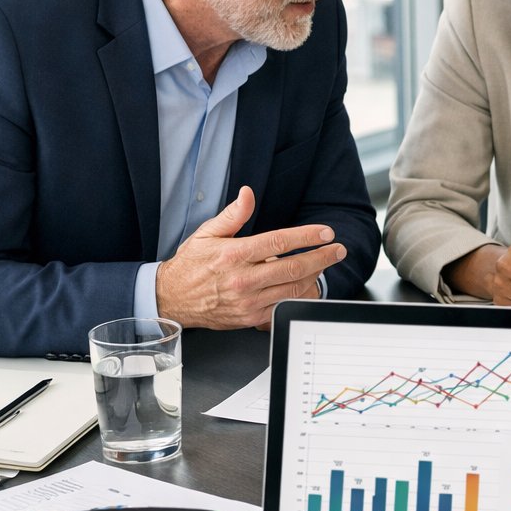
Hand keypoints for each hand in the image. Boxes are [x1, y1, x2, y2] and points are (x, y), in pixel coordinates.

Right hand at [156, 185, 345, 329]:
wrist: (171, 299)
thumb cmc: (191, 265)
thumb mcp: (207, 234)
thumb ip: (232, 215)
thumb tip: (248, 193)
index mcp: (234, 255)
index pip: (279, 242)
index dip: (307, 236)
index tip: (326, 232)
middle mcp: (243, 279)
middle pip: (294, 267)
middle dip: (322, 257)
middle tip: (338, 249)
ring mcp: (248, 301)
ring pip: (293, 288)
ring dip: (316, 276)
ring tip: (326, 263)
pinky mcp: (251, 317)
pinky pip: (284, 306)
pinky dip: (301, 295)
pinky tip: (309, 284)